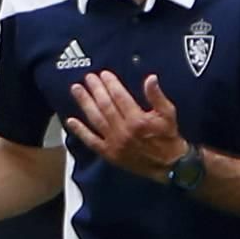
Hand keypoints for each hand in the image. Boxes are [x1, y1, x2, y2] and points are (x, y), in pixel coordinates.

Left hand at [65, 72, 187, 181]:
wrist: (169, 164)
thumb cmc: (168, 136)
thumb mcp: (168, 114)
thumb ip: (157, 96)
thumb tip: (150, 78)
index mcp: (138, 120)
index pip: (120, 97)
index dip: (110, 84)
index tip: (104, 74)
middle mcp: (123, 131)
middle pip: (105, 106)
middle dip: (95, 90)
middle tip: (88, 78)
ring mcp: (114, 143)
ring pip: (96, 119)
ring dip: (85, 103)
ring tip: (77, 90)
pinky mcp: (109, 154)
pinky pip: (91, 141)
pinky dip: (80, 131)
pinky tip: (70, 121)